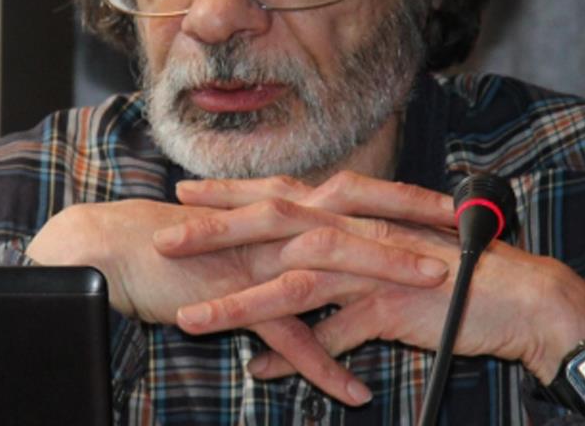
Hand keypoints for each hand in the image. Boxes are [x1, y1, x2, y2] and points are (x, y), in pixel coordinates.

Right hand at [26, 193, 448, 404]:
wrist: (120, 247)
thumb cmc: (182, 238)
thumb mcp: (240, 231)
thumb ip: (280, 238)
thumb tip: (317, 247)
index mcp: (281, 206)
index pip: (352, 193)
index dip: (403, 197)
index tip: (450, 203)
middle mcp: (275, 224)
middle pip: (352, 218)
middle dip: (411, 224)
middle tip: (464, 233)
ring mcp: (256, 258)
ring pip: (328, 265)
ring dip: (383, 277)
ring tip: (437, 295)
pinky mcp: (232, 295)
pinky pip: (284, 332)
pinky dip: (320, 363)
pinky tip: (354, 392)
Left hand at [159, 171, 584, 385]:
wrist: (510, 290)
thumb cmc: (442, 268)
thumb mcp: (378, 260)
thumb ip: (334, 278)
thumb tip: (297, 313)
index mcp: (346, 210)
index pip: (276, 192)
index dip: (228, 192)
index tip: (184, 193)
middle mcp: (351, 227)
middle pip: (271, 223)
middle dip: (214, 230)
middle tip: (165, 237)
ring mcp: (368, 263)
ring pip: (290, 279)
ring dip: (236, 300)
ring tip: (188, 319)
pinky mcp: (388, 302)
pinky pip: (333, 333)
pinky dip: (298, 356)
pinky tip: (264, 374)